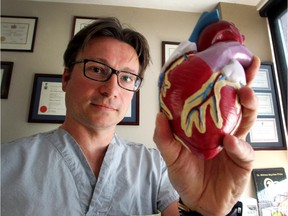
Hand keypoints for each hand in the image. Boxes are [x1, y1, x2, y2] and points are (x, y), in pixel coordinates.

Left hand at [153, 56, 259, 214]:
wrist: (198, 201)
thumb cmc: (186, 176)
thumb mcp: (171, 155)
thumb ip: (165, 137)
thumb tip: (159, 114)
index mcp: (208, 125)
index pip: (217, 99)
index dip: (222, 82)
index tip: (224, 62)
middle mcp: (225, 130)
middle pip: (238, 103)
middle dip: (245, 84)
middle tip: (246, 69)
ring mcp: (235, 144)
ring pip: (247, 120)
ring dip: (248, 106)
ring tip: (244, 94)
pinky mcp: (242, 161)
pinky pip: (243, 150)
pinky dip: (237, 145)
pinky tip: (230, 141)